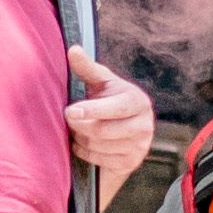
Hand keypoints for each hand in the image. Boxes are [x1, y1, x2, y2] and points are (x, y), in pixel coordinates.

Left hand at [65, 47, 155, 183]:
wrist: (122, 133)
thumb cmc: (108, 101)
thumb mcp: (100, 83)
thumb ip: (87, 68)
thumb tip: (73, 50)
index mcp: (137, 101)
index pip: (115, 108)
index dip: (92, 110)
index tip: (70, 111)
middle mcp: (144, 124)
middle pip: (104, 130)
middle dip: (80, 126)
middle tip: (67, 119)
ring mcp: (140, 146)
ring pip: (99, 146)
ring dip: (81, 138)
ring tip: (76, 129)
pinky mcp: (131, 163)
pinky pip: (100, 160)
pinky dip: (85, 152)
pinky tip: (82, 143)